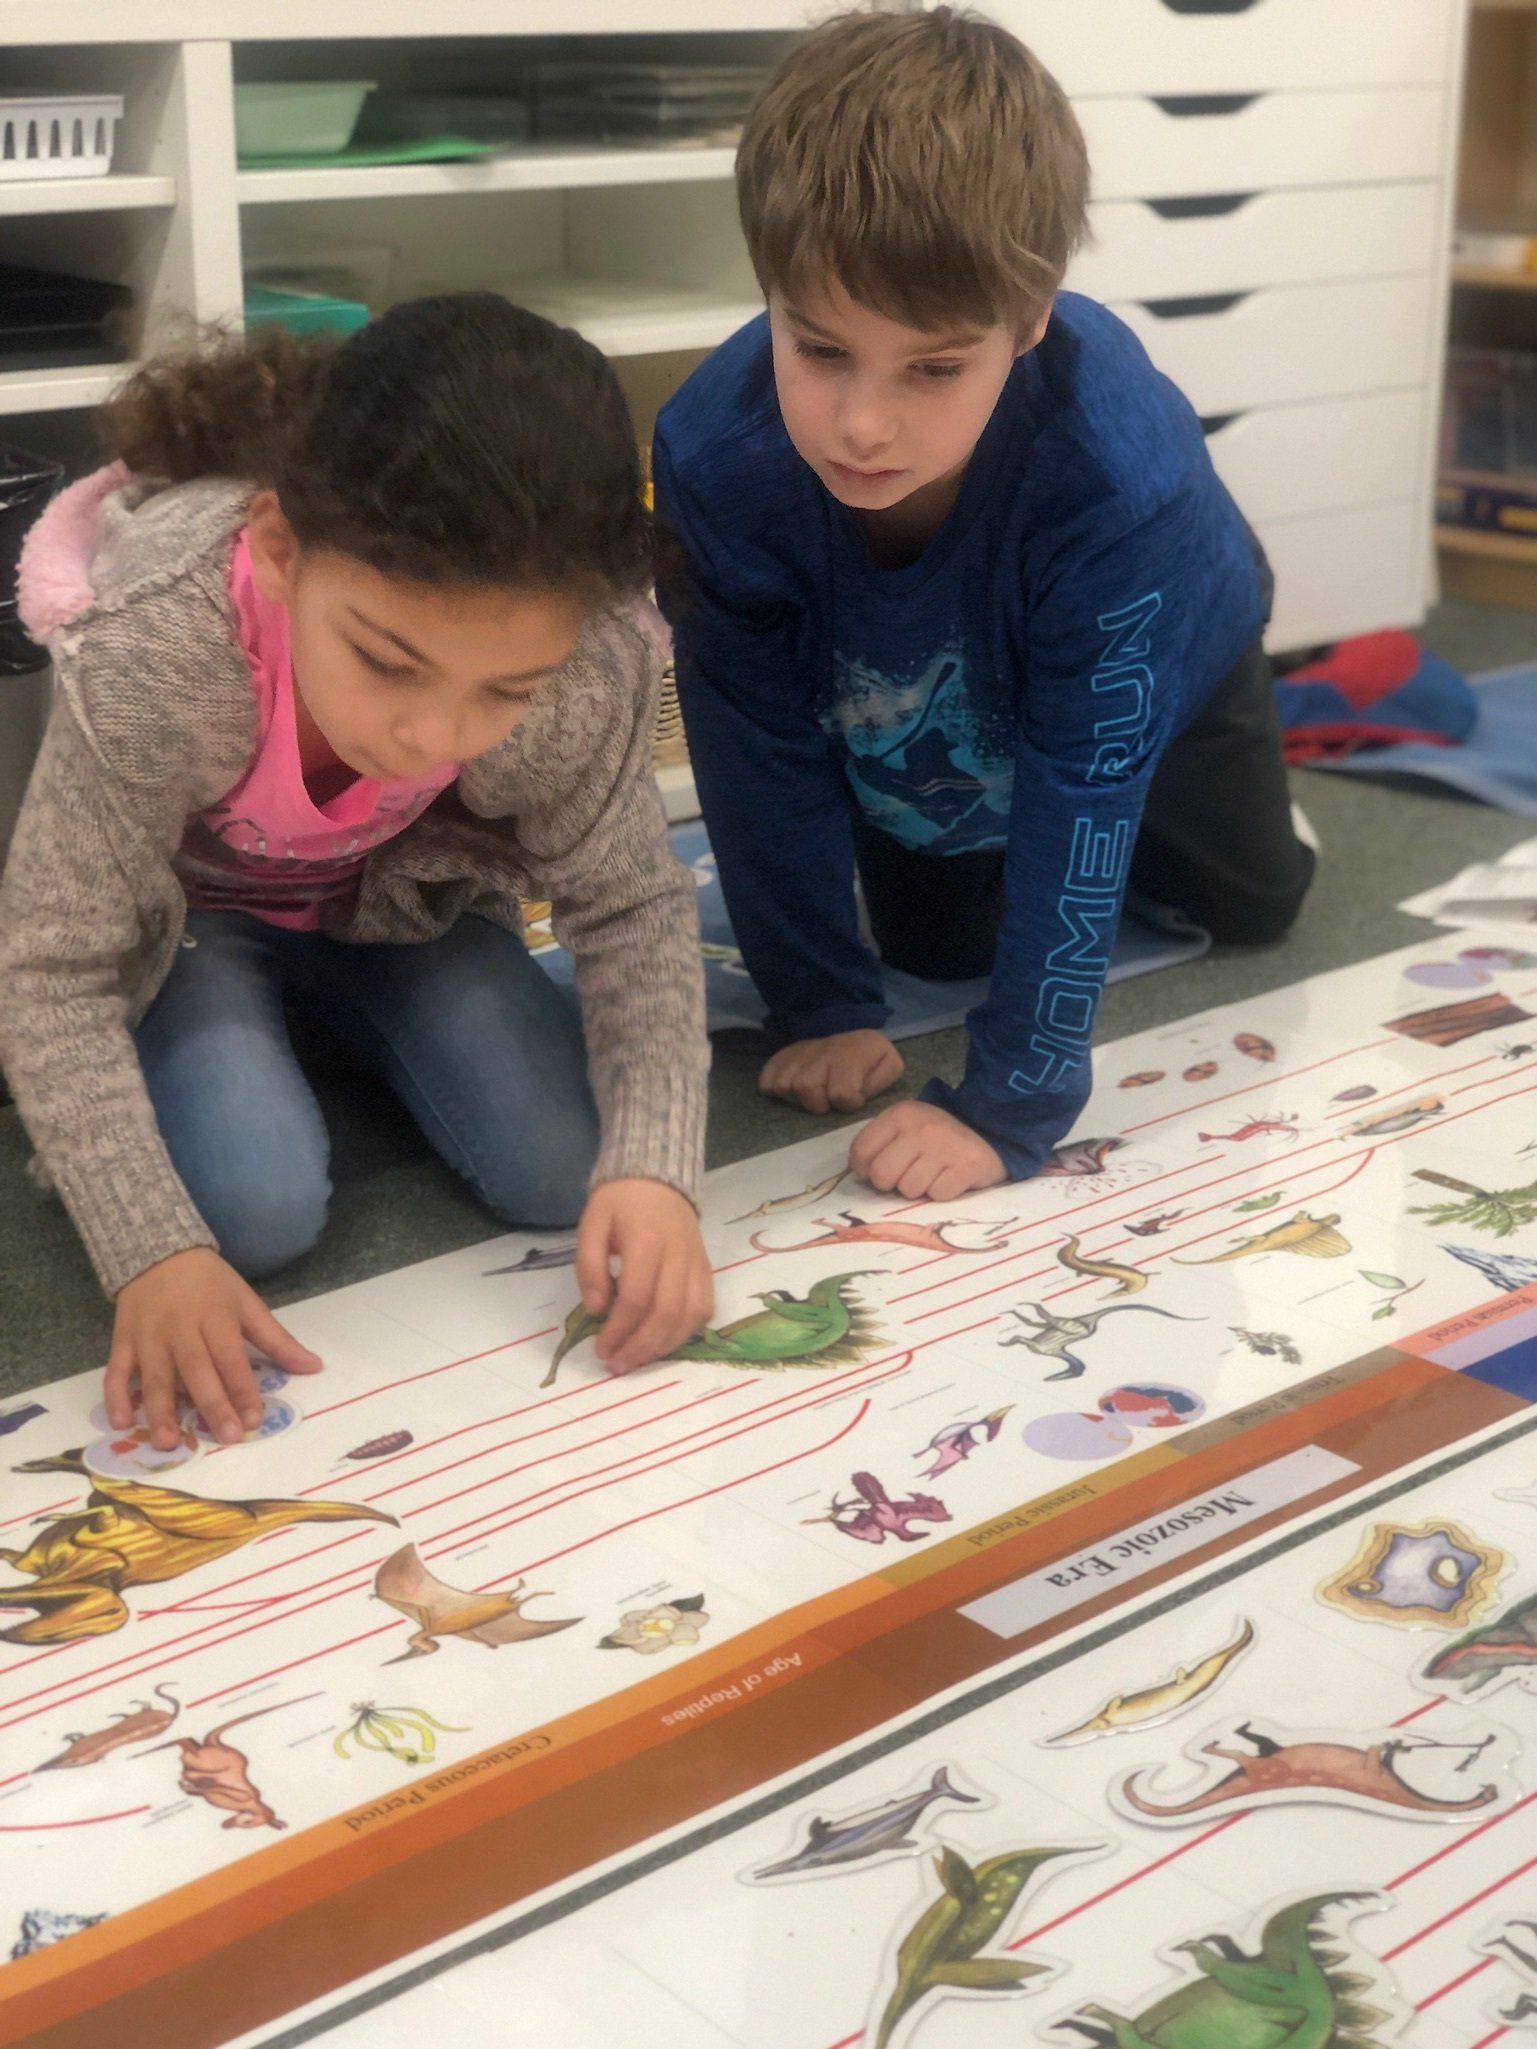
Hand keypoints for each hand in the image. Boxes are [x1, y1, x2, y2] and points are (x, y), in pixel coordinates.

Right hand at [108, 1247, 323, 1449]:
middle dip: (211, 1405)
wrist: (156, 1252)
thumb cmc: (209, 1283)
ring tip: (167, 1442)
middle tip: (224, 1438)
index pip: (231, 1358)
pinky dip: (115, 1397)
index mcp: (215, 1318)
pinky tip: (121, 1423)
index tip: (253, 1420)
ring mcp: (148, 1338)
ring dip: (159, 1410)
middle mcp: (180, 1330)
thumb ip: (276, 1339)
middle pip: (196, 1371)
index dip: (243, 1390)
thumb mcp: (246, 1303)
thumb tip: (313, 1367)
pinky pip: (115, 1372)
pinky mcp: (121, 1342)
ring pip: (153, 1377)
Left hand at [574, 1179, 714, 1375]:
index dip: (618, 1330)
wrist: (658, 1179)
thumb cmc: (620, 1202)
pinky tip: (664, 1341)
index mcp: (646, 1241)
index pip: (636, 1298)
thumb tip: (596, 1310)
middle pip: (665, 1314)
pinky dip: (687, 1332)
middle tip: (617, 1364)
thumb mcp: (592, 1224)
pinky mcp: (707, 1269)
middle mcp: (678, 1255)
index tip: (600, 1348)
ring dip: (663, 1346)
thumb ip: (589, 1266)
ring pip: (689, 1317)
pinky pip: (704, 1308)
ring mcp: (696, 1263)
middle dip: (640, 1347)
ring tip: (637, 1360)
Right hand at [759, 1030, 903, 1113]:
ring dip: (798, 1097)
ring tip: (812, 1093)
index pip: (841, 1093)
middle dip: (819, 1103)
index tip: (854, 1098)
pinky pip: (766, 1082)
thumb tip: (857, 1095)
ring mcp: (796, 1055)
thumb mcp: (889, 1065)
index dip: (848, 1102)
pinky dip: (774, 1089)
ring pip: (784, 1086)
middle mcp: (819, 1053)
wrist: (846, 1029)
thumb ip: (879, 1083)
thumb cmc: (867, 1056)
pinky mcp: (779, 1058)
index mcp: (849, 1055)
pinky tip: (792, 1089)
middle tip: (828, 1098)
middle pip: (806, 1088)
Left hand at [849, 1101, 1006, 1201]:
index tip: (879, 1169)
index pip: (860, 1152)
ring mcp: (944, 1147)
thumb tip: (859, 1173)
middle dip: (891, 1183)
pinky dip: (942, 1192)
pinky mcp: (966, 1167)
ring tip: (932, 1173)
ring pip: (909, 1190)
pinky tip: (949, 1177)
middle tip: (908, 1174)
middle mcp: (920, 1128)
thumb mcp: (905, 1127)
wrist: (989, 1131)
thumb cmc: (937, 1136)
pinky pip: (937, 1195)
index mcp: (900, 1115)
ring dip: (919, 1189)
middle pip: (881, 1175)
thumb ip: (879, 1144)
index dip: (865, 1169)